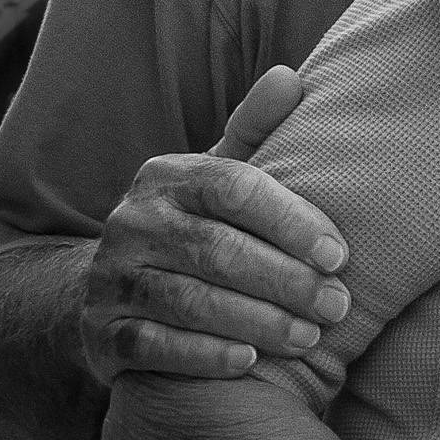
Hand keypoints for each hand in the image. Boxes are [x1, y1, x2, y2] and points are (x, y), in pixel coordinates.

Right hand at [81, 65, 352, 384]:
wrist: (114, 286)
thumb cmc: (196, 221)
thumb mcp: (221, 172)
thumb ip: (257, 127)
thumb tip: (289, 76)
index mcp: (168, 175)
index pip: (235, 189)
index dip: (291, 220)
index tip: (339, 254)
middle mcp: (132, 222)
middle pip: (218, 251)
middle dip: (286, 281)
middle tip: (338, 306)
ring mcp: (111, 279)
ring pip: (191, 302)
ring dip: (258, 322)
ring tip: (311, 337)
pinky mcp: (101, 333)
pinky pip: (154, 347)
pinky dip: (204, 356)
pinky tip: (250, 363)